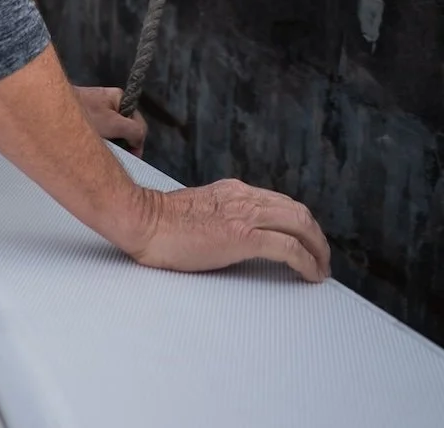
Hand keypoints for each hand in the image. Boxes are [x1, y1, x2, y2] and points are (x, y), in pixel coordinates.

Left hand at [76, 86, 146, 155]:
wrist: (48, 106)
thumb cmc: (82, 113)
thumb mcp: (113, 123)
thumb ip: (133, 130)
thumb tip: (141, 140)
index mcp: (119, 97)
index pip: (138, 123)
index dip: (138, 142)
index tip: (133, 156)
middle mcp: (109, 101)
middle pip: (124, 127)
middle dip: (123, 143)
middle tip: (116, 156)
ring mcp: (95, 108)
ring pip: (111, 131)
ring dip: (110, 143)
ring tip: (102, 151)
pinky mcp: (83, 115)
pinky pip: (98, 130)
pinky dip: (98, 139)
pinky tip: (91, 146)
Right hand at [131, 179, 330, 282]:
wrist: (143, 220)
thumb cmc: (162, 223)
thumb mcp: (201, 210)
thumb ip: (222, 216)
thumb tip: (234, 235)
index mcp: (234, 191)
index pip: (281, 202)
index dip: (300, 223)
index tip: (306, 242)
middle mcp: (244, 197)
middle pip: (297, 211)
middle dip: (317, 237)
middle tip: (323, 259)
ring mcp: (244, 215)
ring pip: (299, 224)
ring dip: (317, 249)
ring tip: (321, 269)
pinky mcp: (242, 236)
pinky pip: (288, 248)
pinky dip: (306, 262)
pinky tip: (310, 275)